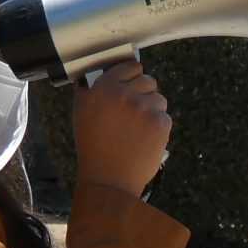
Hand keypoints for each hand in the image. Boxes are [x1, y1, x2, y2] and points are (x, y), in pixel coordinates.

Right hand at [71, 59, 170, 197]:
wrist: (109, 180)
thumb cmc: (94, 149)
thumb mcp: (81, 114)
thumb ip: (89, 91)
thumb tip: (95, 76)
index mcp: (103, 88)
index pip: (130, 66)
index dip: (132, 77)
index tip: (132, 87)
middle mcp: (123, 94)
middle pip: (148, 80)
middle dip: (144, 94)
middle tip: (135, 113)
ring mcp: (143, 108)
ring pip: (159, 98)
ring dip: (152, 110)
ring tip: (138, 130)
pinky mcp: (159, 123)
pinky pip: (165, 116)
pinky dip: (158, 128)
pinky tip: (144, 140)